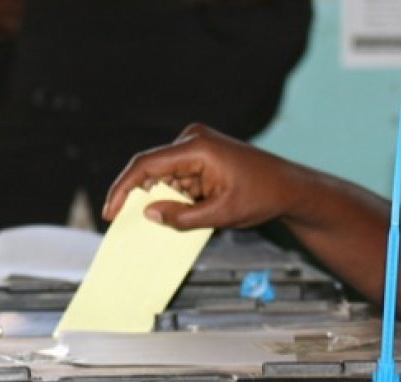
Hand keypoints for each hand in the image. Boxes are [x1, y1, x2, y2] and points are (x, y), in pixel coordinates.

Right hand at [102, 124, 303, 230]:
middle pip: (151, 169)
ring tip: (188, 215)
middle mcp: (193, 140)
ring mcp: (196, 145)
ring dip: (167, 198)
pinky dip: (177, 196)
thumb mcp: (221, 214)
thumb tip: (149, 214)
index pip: (146, 164)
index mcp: (198, 148)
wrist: (289, 188)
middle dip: (145, 197)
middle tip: (140, 223)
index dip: (123, 189)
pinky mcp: (200, 155)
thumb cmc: (263, 195)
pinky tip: (191, 210)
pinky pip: (177, 176)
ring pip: (164, 176)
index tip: (110, 212)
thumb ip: (182, 217)